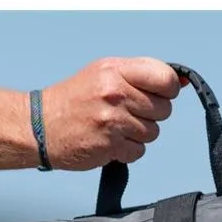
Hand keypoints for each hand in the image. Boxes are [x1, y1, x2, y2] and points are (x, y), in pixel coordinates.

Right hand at [40, 57, 185, 169]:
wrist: (41, 126)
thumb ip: (142, 75)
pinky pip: (139, 151)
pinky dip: (128, 150)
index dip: (168, 89)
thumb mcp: (105, 73)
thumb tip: (180, 81)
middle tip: (128, 112)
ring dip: (138, 134)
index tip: (159, 94)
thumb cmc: (75, 99)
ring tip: (116, 126)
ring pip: (153, 132)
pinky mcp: (110, 145)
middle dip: (151, 114)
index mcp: (116, 70)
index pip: (165, 78)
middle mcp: (115, 92)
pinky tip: (111, 141)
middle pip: (164, 109)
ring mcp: (112, 120)